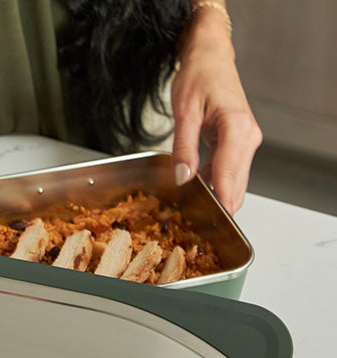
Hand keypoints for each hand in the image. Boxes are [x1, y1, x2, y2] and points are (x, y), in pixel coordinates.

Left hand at [171, 11, 261, 213]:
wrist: (210, 58)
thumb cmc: (199, 77)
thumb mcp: (184, 111)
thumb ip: (183, 147)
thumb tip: (183, 178)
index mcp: (237, 129)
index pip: (229, 177)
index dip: (220, 203)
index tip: (212, 225)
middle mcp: (247, 138)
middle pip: (235, 186)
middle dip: (218, 207)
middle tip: (195, 225)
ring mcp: (246, 143)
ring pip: (234, 183)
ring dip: (217, 198)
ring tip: (192, 211)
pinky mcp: (239, 145)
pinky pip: (229, 173)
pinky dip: (215, 185)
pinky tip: (197, 190)